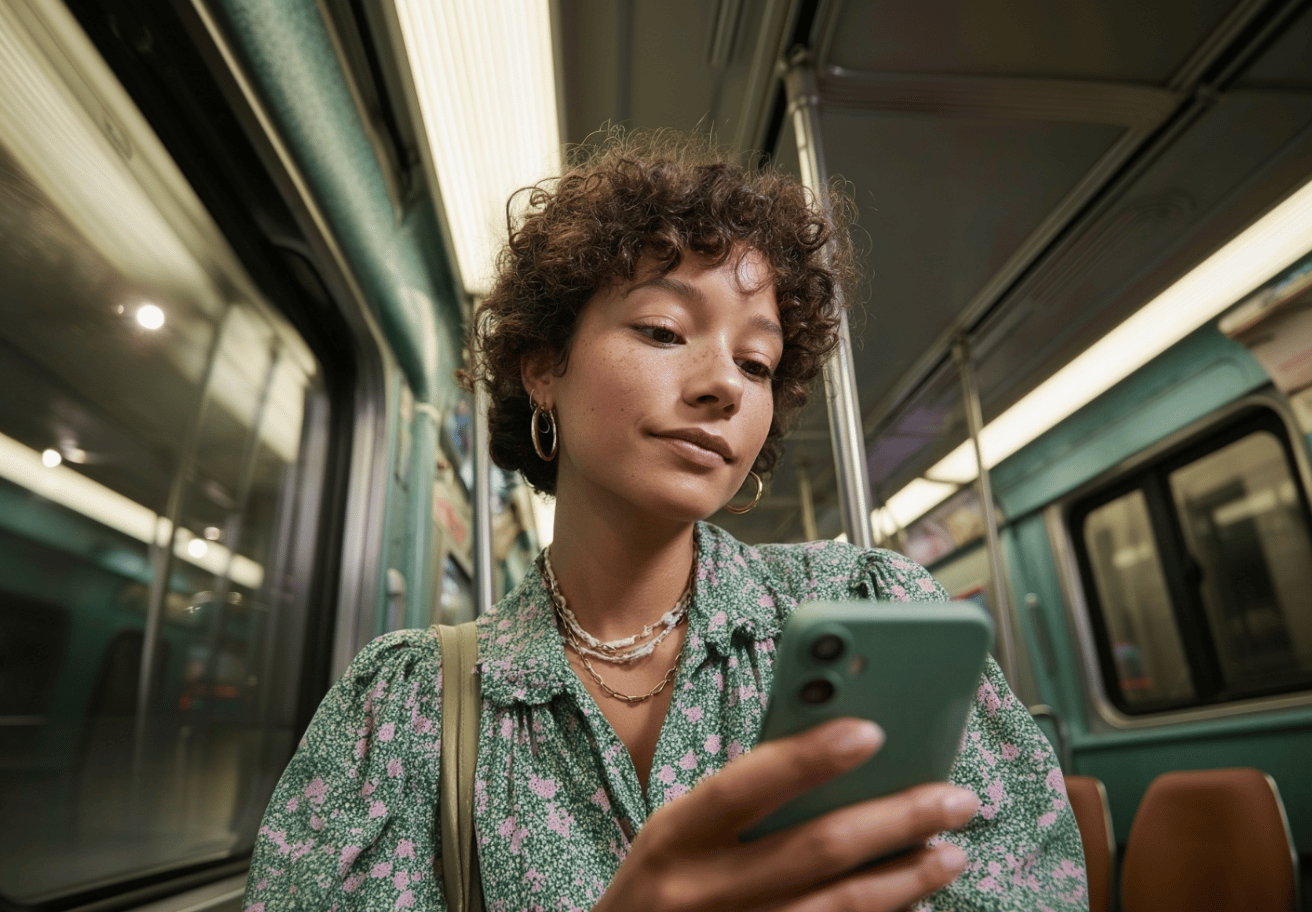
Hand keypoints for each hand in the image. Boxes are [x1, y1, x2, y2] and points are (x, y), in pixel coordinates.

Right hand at [594, 718, 978, 911]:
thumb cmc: (666, 882)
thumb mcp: (678, 834)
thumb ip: (740, 801)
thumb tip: (841, 756)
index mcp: (673, 837)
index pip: (744, 786)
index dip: (807, 757)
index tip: (873, 730)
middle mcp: (700, 893)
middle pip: (814, 850)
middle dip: (896, 819)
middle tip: (957, 799)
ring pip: (840, 907)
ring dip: (908, 879)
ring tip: (954, 852)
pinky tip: (916, 896)